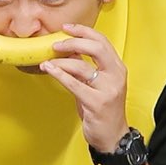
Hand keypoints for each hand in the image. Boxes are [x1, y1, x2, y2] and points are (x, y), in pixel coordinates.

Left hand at [37, 23, 129, 153]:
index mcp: (117, 68)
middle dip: (73, 42)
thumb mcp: (97, 84)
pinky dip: (59, 74)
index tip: (66, 27)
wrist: (112, 136)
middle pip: (96, 48)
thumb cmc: (103, 110)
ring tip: (48, 60)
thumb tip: (69, 51)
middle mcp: (116, 76)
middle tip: (56, 43)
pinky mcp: (97, 102)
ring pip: (81, 66)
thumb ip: (86, 67)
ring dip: (60, 61)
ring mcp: (108, 89)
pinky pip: (74, 84)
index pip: (102, 41)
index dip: (83, 31)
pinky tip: (49, 69)